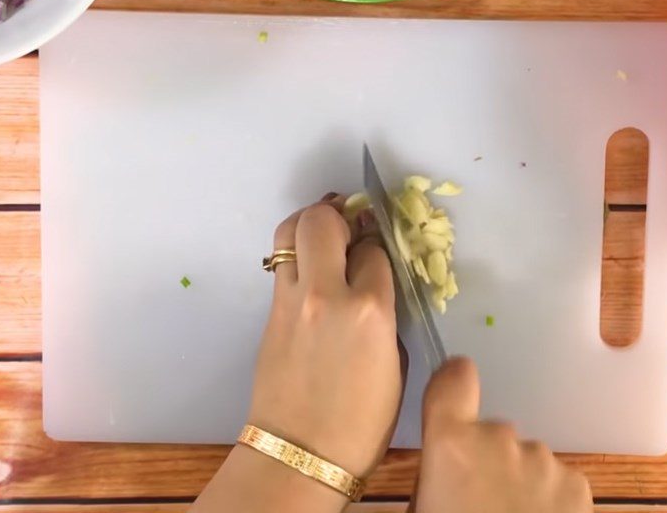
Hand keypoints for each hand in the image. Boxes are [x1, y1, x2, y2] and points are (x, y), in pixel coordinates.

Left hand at [248, 195, 402, 478]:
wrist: (300, 454)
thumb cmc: (361, 422)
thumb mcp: (395, 365)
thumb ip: (388, 314)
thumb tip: (376, 283)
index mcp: (369, 310)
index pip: (374, 248)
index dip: (379, 244)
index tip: (381, 250)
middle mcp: (326, 293)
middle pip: (322, 219)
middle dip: (340, 213)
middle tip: (351, 224)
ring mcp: (291, 299)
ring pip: (290, 230)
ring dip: (311, 223)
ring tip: (326, 233)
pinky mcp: (270, 310)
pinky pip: (281, 262)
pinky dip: (297, 252)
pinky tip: (312, 266)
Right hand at [413, 358, 592, 512]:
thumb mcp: (423, 512)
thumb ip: (438, 476)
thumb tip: (449, 465)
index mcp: (452, 444)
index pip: (455, 377)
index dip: (454, 383)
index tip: (454, 399)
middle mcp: (500, 439)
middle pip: (490, 432)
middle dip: (486, 461)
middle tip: (480, 506)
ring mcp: (544, 461)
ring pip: (524, 458)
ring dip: (518, 483)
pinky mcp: (579, 486)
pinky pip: (553, 480)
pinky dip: (547, 501)